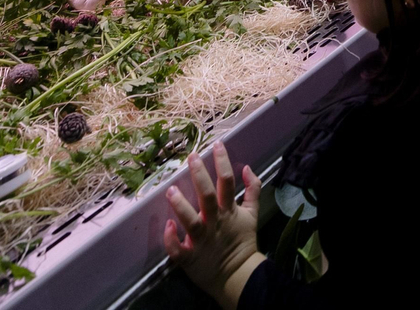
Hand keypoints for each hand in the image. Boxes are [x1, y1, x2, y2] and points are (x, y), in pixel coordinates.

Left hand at [163, 143, 264, 308]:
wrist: (238, 276)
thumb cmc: (241, 242)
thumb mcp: (251, 214)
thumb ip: (253, 190)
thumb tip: (248, 167)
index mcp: (229, 211)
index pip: (227, 182)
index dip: (222, 162)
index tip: (216, 144)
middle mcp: (215, 222)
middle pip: (207, 196)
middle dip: (199, 176)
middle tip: (191, 157)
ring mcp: (202, 240)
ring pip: (190, 221)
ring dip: (180, 206)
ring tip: (170, 190)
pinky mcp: (190, 258)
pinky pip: (179, 249)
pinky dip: (172, 239)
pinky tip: (166, 225)